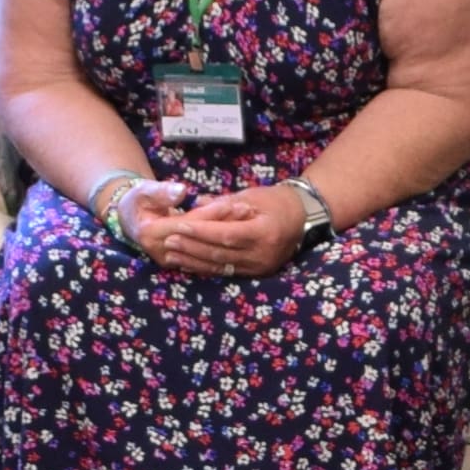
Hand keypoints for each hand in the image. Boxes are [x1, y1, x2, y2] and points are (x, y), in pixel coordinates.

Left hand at [142, 185, 308, 278]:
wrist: (302, 219)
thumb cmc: (276, 202)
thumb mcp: (251, 196)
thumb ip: (223, 203)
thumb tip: (196, 206)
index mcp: (264, 232)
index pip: (226, 234)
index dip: (201, 232)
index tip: (179, 226)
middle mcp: (261, 254)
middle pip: (220, 253)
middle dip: (191, 247)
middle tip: (168, 241)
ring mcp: (258, 267)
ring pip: (220, 265)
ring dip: (193, 260)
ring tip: (171, 254)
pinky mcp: (255, 273)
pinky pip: (225, 272)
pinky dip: (204, 267)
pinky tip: (187, 264)